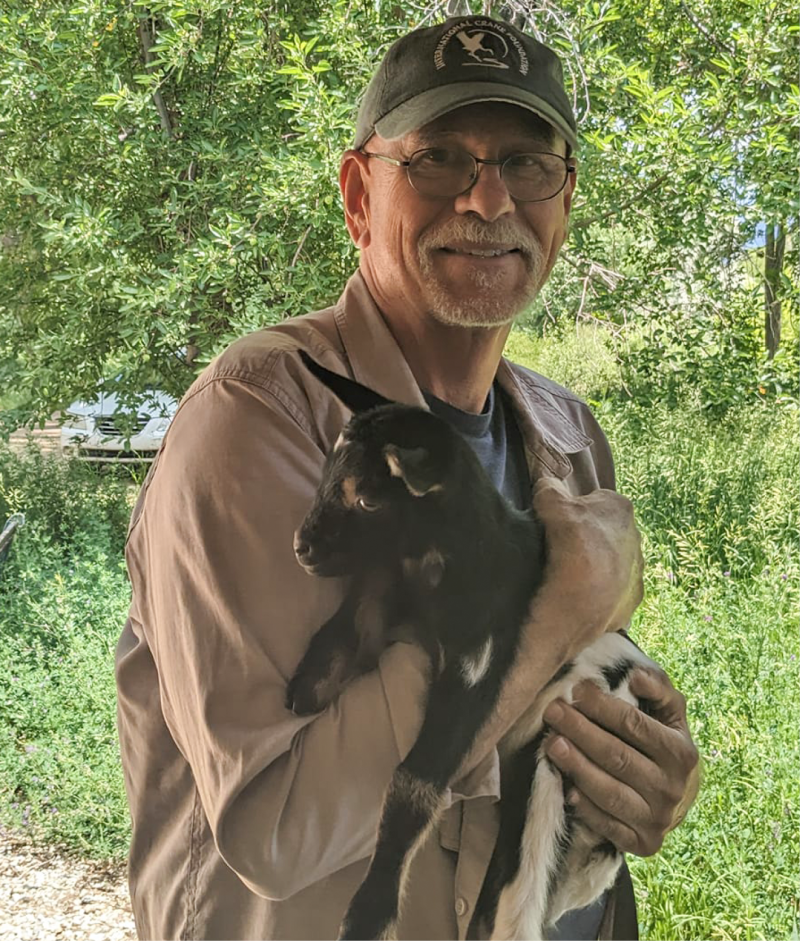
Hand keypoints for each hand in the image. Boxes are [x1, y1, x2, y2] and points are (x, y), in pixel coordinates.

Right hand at [530, 477, 643, 657]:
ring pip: (612, 563)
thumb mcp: (550, 501)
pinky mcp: (632, 598)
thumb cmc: (571, 540)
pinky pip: (614, 592)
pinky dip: (599, 593)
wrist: (584, 597)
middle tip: (563, 549)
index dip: (574, 511)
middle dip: (588, 538)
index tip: (560, 524)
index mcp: (620, 507)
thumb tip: (545, 480)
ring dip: (595, 566)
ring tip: (569, 575)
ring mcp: (637, 570)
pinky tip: (580, 595)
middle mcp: (636, 536)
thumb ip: (548, 486)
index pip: (596, 501)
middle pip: (606, 532)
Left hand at [543, 668, 699, 855]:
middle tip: (553, 713)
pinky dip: (585, 808)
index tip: (575, 691)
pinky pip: (608, 826)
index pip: (635, 726)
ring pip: (610, 792)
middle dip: (581, 732)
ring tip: (552, 744)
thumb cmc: (661, 741)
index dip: (602, 707)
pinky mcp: (643, 843)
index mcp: (681, 752)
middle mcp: (672, 788)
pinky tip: (566, 788)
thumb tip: (637, 676)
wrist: (675, 795)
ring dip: (577, 767)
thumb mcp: (669, 713)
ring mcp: (657, 818)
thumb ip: (658, 688)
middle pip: (617, 757)